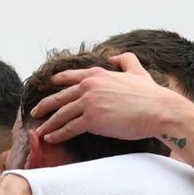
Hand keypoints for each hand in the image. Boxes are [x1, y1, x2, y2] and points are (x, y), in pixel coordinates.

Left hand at [31, 53, 181, 145]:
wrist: (159, 110)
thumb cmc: (150, 94)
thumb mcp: (137, 70)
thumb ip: (125, 60)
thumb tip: (116, 55)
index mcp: (98, 74)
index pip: (70, 77)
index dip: (56, 82)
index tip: (46, 87)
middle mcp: (90, 86)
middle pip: (60, 97)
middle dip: (45, 105)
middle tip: (35, 112)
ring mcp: (89, 102)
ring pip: (61, 114)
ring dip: (48, 124)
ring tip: (40, 131)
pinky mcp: (91, 119)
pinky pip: (68, 128)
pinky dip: (57, 134)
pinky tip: (50, 138)